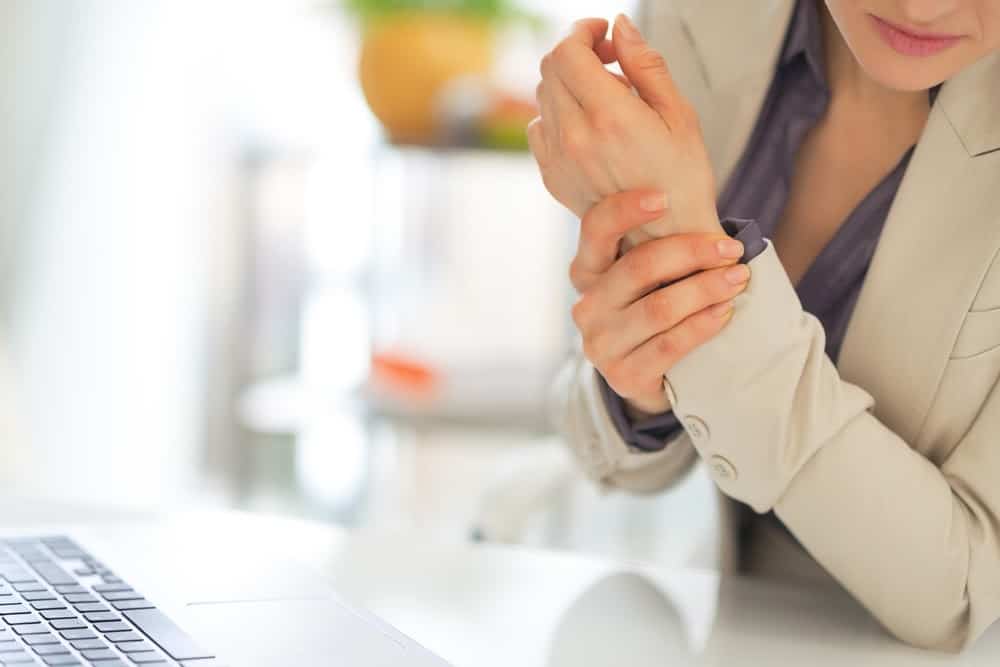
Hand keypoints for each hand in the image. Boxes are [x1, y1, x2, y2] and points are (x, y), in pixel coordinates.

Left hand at [529, 15, 720, 243]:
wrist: (670, 240)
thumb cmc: (684, 180)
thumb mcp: (679, 114)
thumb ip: (645, 65)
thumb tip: (620, 27)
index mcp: (609, 118)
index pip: (566, 53)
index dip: (581, 32)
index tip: (602, 33)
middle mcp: (576, 139)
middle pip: (550, 70)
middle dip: (577, 52)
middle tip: (611, 60)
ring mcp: (559, 161)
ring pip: (543, 97)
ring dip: (568, 83)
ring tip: (607, 96)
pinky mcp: (553, 179)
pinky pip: (539, 129)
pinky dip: (558, 115)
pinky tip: (589, 125)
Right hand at [572, 189, 749, 414]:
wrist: (650, 379)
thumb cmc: (655, 312)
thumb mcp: (646, 279)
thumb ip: (660, 249)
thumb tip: (712, 222)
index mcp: (587, 272)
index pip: (595, 230)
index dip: (624, 210)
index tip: (664, 197)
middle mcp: (586, 307)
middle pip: (639, 267)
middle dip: (692, 253)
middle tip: (730, 248)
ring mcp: (601, 345)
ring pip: (659, 307)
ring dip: (706, 288)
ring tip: (737, 278)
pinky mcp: (624, 376)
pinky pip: (670, 344)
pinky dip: (703, 324)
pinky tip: (726, 312)